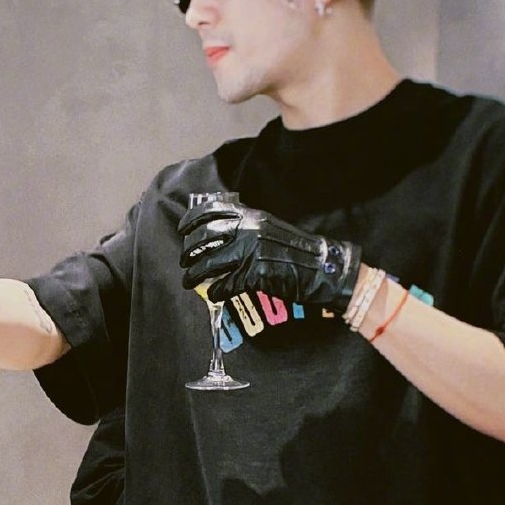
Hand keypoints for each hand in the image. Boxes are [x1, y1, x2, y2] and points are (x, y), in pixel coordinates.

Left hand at [178, 197, 360, 313]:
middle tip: (184, 262)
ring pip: (210, 263)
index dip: (191, 220)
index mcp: (252, 216)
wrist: (322, 268)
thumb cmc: (295, 251)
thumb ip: (245, 227)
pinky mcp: (256, 273)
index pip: (213, 210)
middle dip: (189, 252)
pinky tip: (214, 294)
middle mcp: (249, 229)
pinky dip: (216, 291)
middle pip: (205, 238)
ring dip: (194, 275)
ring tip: (189, 281)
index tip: (182, 230)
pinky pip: (226, 284)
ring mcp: (252, 251)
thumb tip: (215, 236)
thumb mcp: (269, 228)